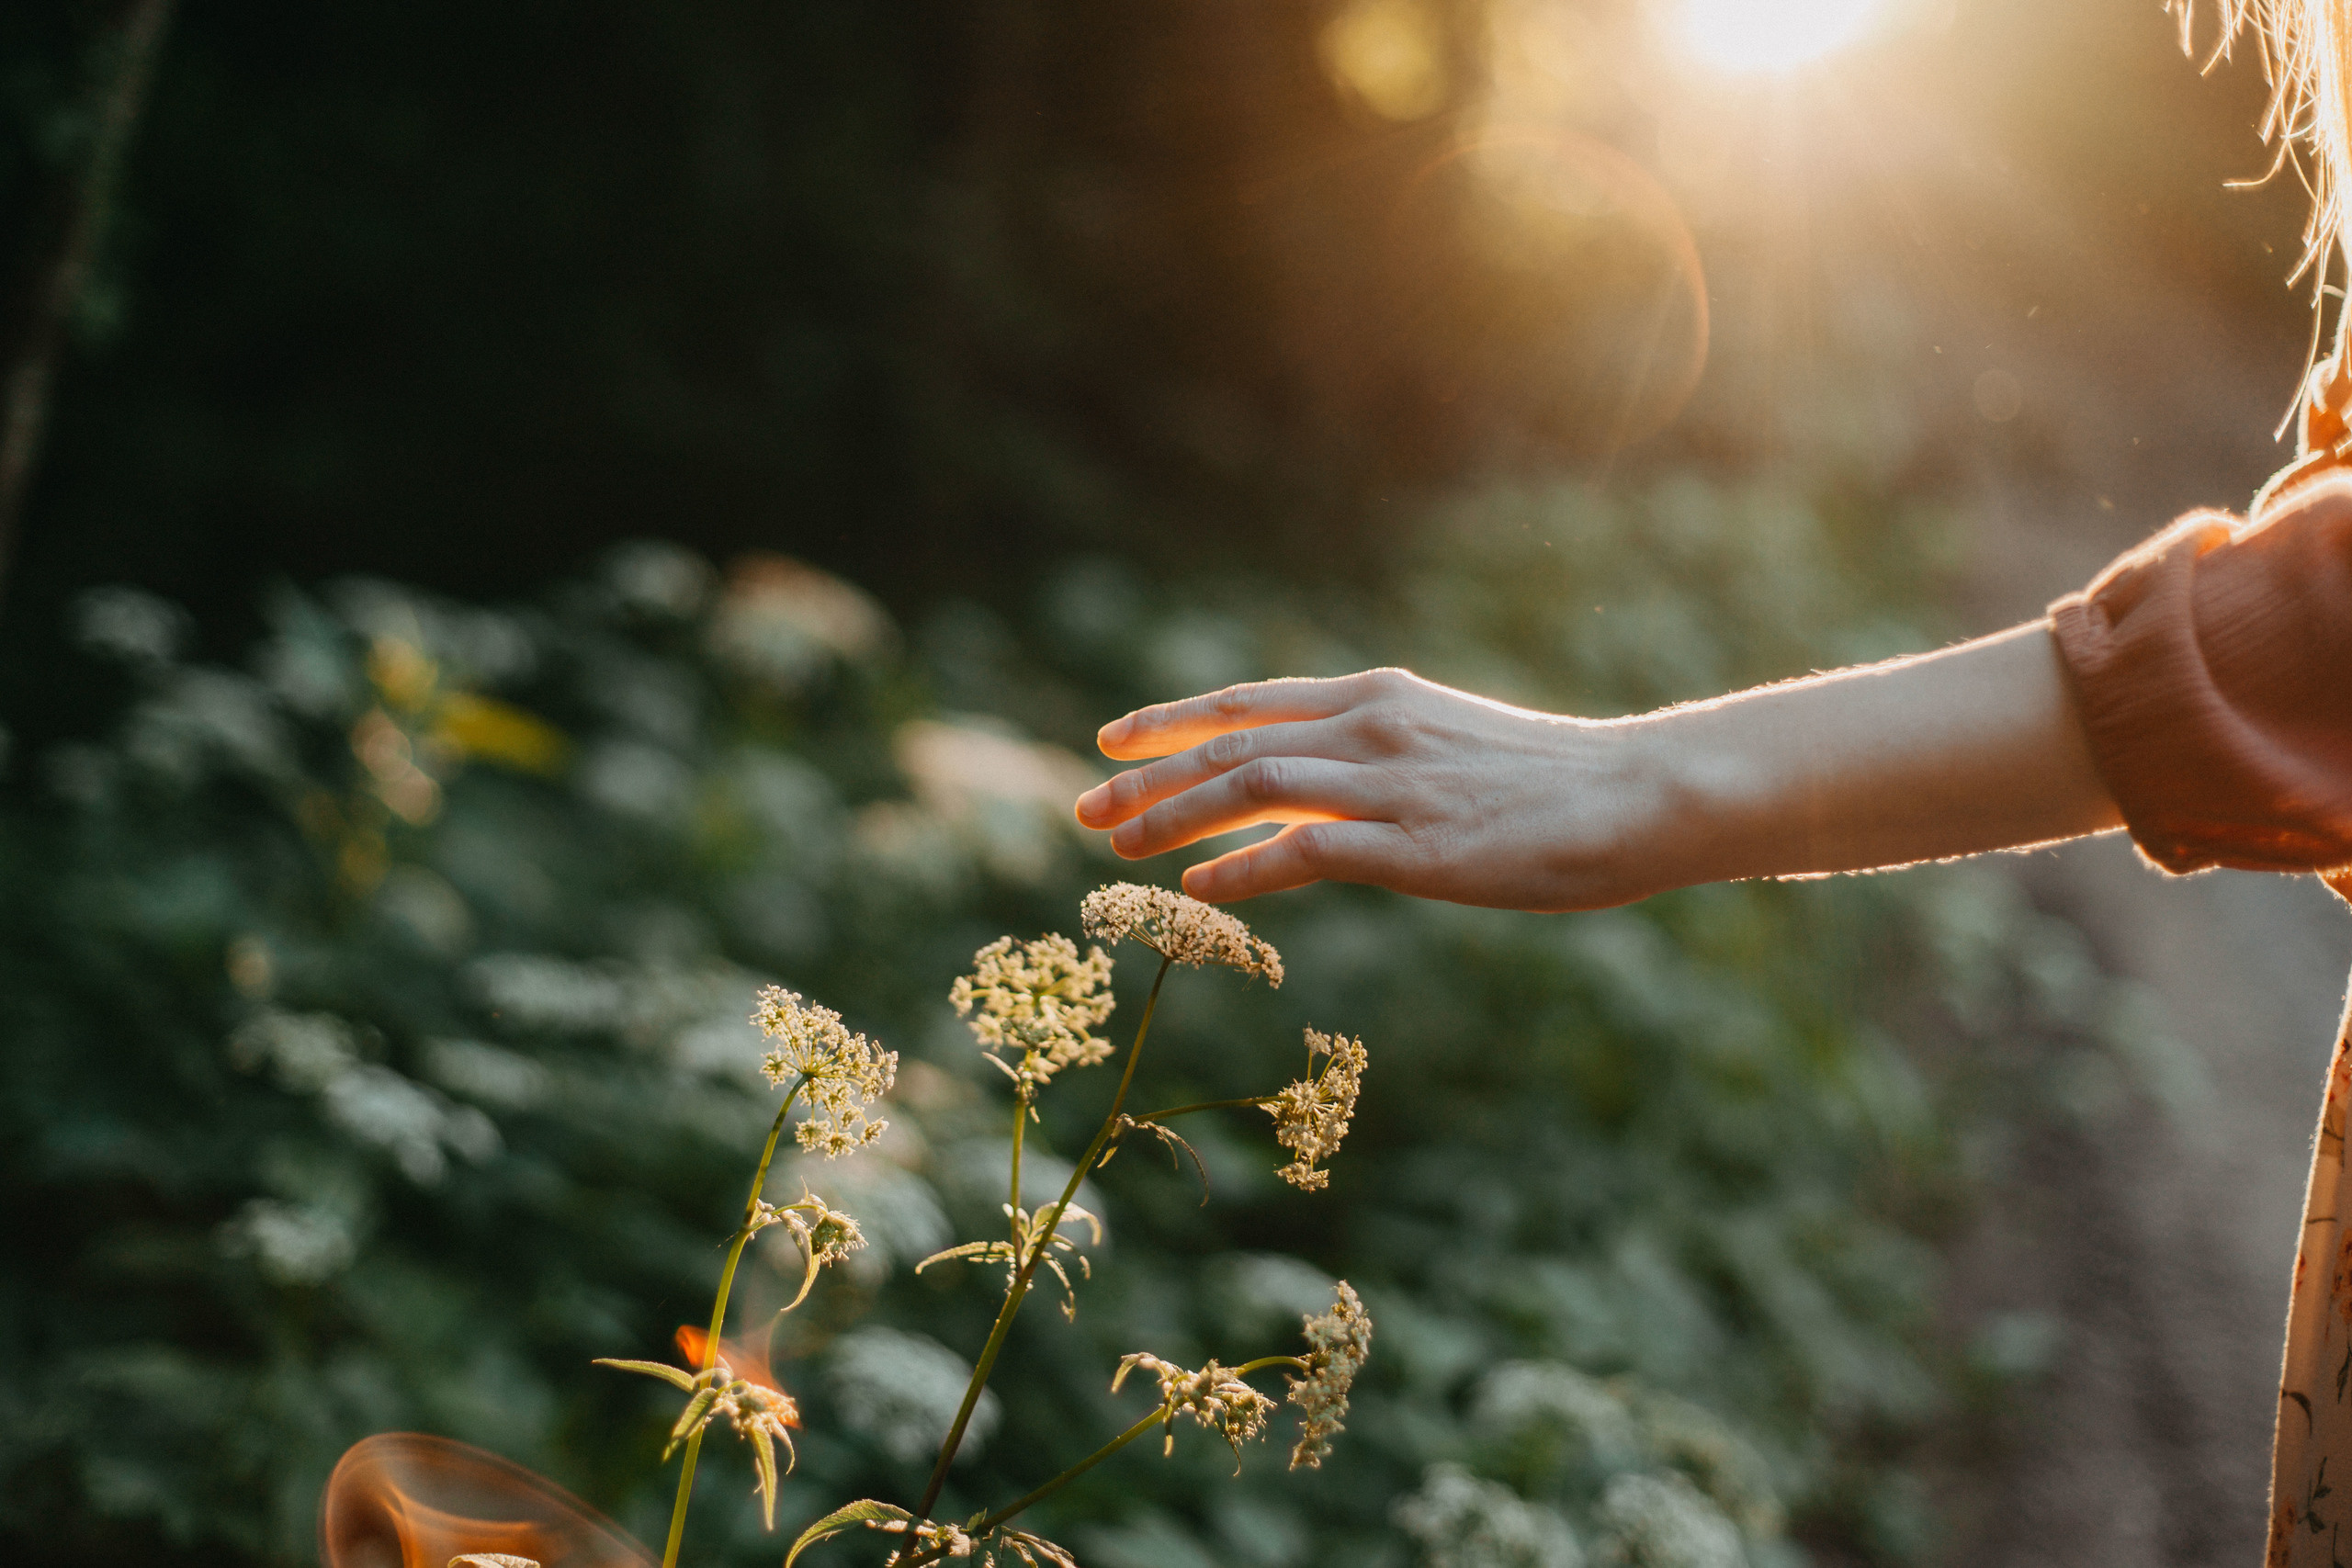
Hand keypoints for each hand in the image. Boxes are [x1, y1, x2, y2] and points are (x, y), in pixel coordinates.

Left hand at [1074, 626, 2121, 910]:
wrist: (1639, 796)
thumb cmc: (1552, 783)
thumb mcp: (1450, 750)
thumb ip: (1379, 761)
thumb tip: (1318, 800)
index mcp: (1378, 699)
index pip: (1248, 702)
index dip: (1172, 722)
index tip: (1111, 741)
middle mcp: (1371, 727)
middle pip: (1228, 742)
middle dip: (1147, 776)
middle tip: (1085, 810)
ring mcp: (1388, 784)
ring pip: (1248, 786)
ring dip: (1173, 818)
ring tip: (1116, 850)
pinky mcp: (1411, 845)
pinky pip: (1300, 853)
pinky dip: (1238, 872)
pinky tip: (1196, 897)